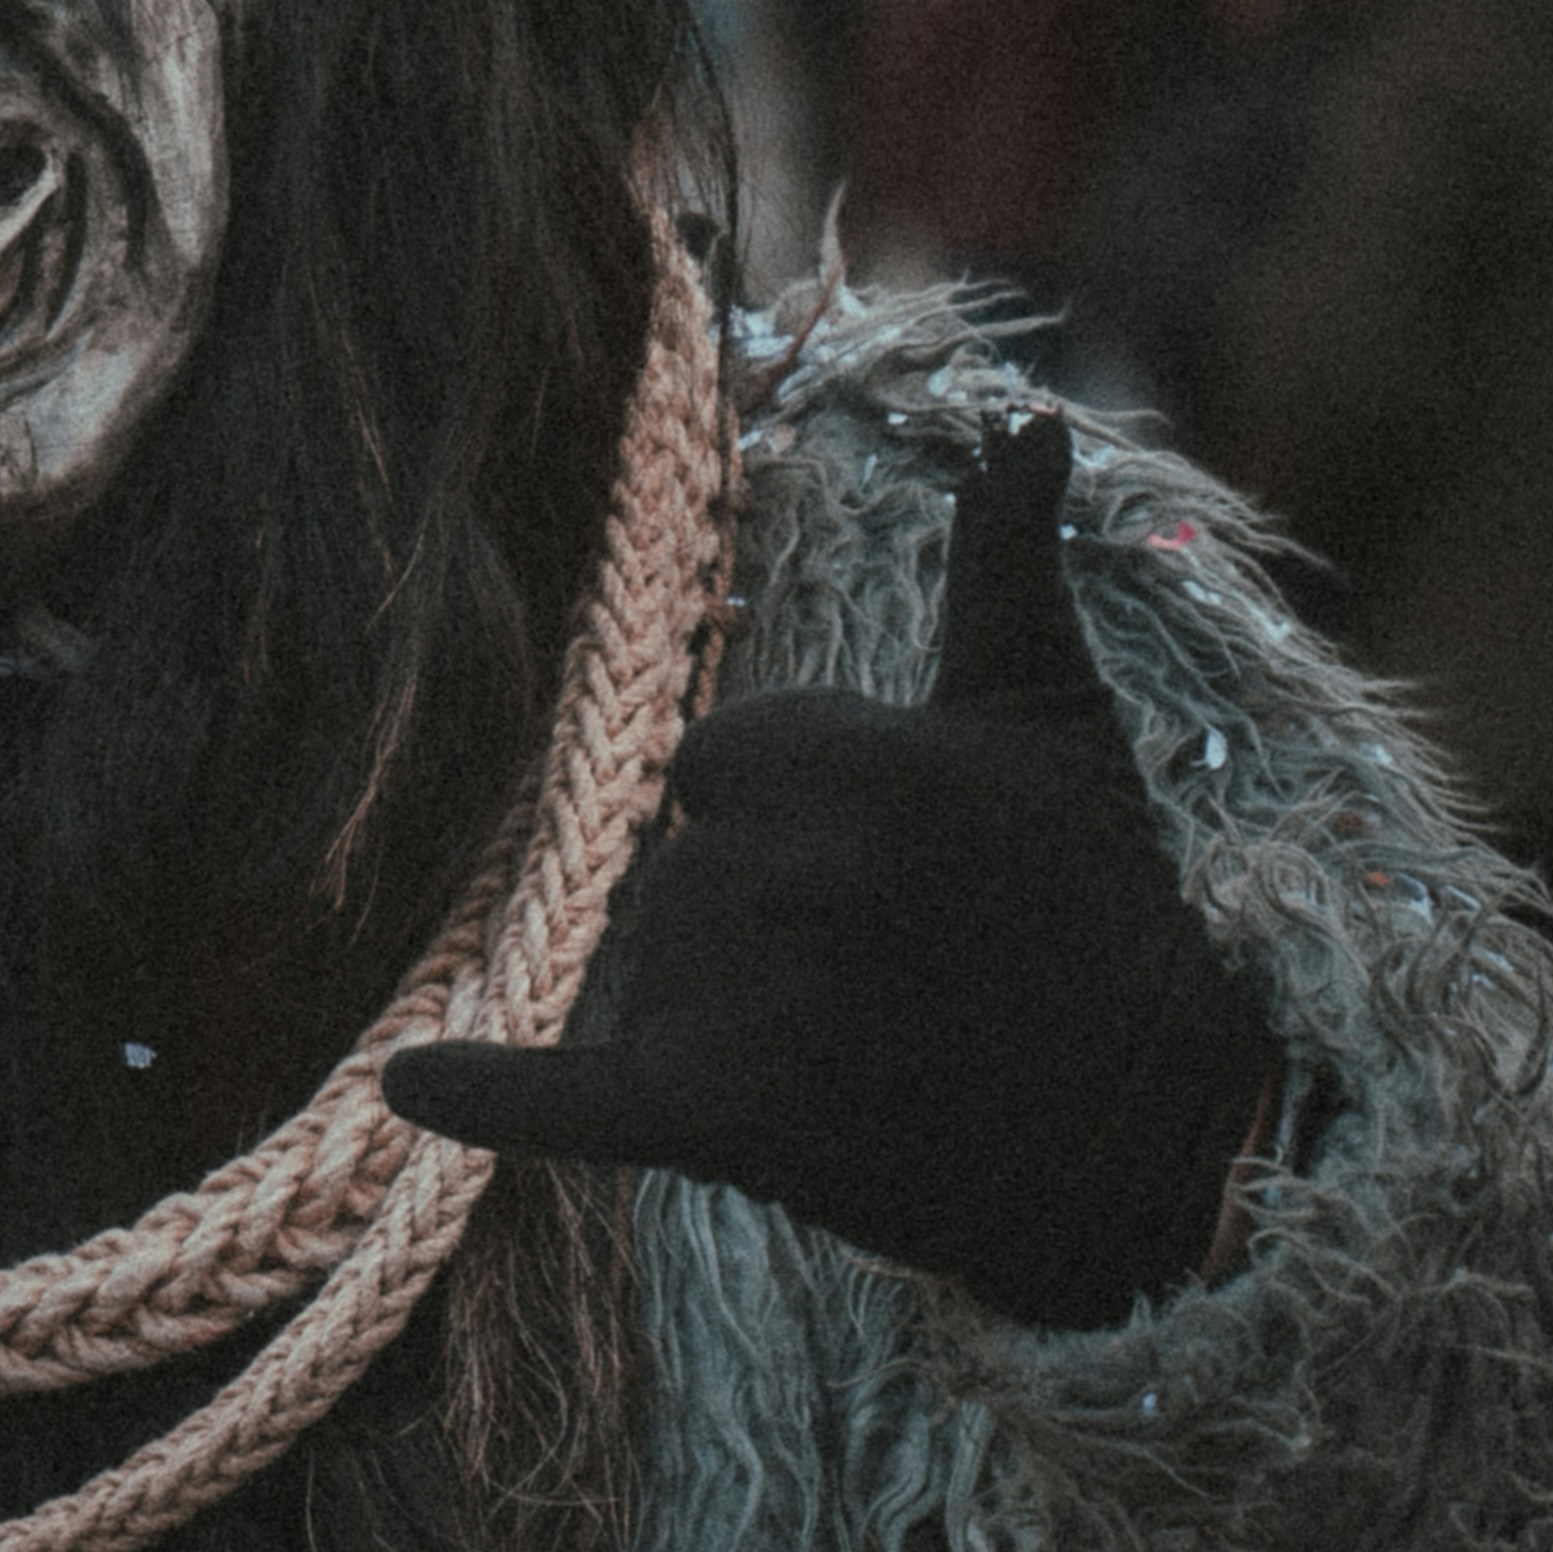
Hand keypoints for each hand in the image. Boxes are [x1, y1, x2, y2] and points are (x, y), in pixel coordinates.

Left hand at [386, 416, 1270, 1334]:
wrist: (1147, 1127)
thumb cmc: (1097, 900)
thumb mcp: (1051, 713)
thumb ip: (1005, 563)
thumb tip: (1023, 424)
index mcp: (850, 757)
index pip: (718, 766)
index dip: (796, 816)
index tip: (904, 868)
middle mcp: (790, 868)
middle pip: (682, 870)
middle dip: (766, 915)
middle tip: (901, 969)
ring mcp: (752, 999)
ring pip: (654, 970)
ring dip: (727, 1006)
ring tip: (870, 1043)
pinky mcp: (728, 1119)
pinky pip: (566, 1098)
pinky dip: (484, 1098)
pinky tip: (405, 1085)